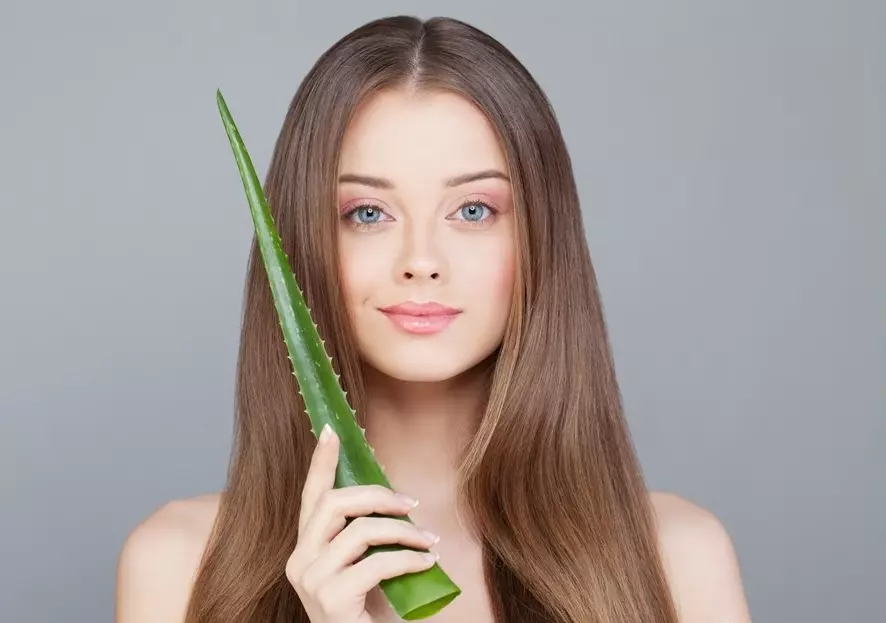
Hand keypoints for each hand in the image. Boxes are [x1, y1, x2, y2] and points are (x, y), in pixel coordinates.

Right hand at [286, 424, 440, 621]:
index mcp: (305, 550)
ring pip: (360, 531)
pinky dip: (410, 560)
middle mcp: (299, 561)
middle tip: (411, 505)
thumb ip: (363, 537)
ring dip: (403, 532)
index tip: (331, 430)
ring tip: (428, 542)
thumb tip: (389, 497)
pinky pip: (378, 563)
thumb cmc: (367, 614)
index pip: (309, 497)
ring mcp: (311, 581)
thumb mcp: (362, 567)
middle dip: (378, 495)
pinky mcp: (331, 600)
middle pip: (334, 503)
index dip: (320, 462)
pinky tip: (427, 564)